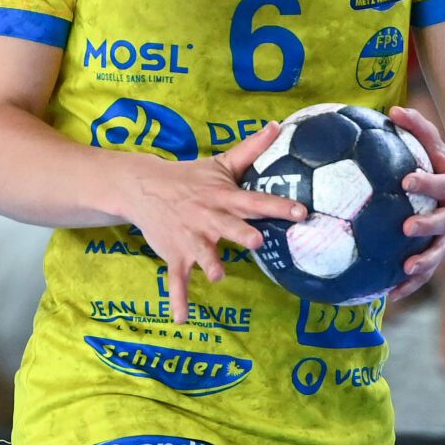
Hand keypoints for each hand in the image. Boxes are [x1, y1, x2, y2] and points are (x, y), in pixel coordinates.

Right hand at [120, 123, 304, 323]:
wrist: (144, 187)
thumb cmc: (191, 177)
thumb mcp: (220, 162)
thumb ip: (251, 149)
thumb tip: (277, 125)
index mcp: (224, 197)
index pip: (255, 201)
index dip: (277, 206)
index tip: (301, 212)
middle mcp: (208, 217)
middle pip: (228, 226)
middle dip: (241, 234)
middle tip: (256, 242)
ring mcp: (190, 238)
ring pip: (202, 253)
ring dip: (209, 263)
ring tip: (218, 275)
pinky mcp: (175, 255)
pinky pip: (176, 280)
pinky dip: (178, 299)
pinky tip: (183, 319)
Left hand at [386, 106, 444, 303]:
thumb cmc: (443, 159)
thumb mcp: (435, 142)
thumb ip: (417, 127)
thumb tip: (392, 111)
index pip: (442, 183)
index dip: (427, 182)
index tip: (407, 180)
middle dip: (428, 226)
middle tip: (406, 228)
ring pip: (441, 252)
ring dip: (425, 263)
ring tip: (405, 271)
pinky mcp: (442, 249)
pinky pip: (428, 269)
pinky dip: (411, 283)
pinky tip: (390, 296)